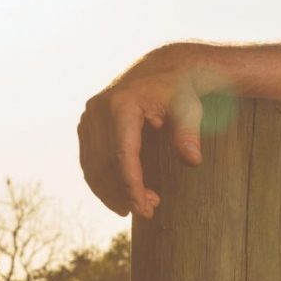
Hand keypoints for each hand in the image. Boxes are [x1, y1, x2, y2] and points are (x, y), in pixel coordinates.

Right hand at [78, 46, 213, 218]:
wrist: (165, 69)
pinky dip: (102, 179)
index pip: (123, 156)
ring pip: (91, 165)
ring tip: (137, 207)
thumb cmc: (181, 91)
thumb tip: (193, 161)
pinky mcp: (87, 123)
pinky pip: (89, 158)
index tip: (144, 209)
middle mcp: (98, 109)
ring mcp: (89, 116)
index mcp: (121, 105)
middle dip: (123, 192)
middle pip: (104, 164)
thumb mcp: (190, 109)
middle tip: (148, 211)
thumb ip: (189, 134)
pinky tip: (120, 194)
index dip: (131, 186)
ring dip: (110, 191)